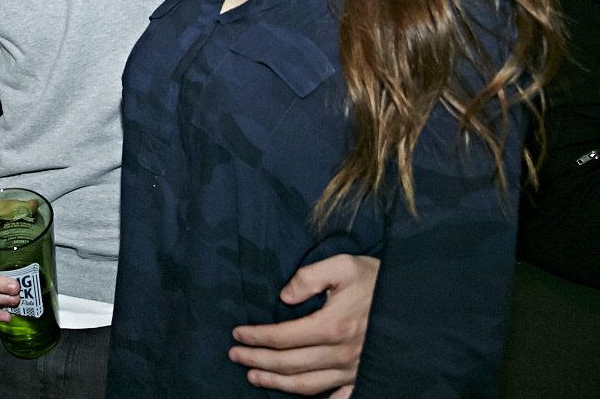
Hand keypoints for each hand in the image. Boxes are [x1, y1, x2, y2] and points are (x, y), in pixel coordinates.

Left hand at [228, 253, 380, 396]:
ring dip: (276, 383)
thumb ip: (308, 277)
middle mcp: (342, 354)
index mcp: (333, 326)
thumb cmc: (377, 279)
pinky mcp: (364, 376)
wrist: (416, 299)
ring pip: (307, 386)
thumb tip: (284, 296)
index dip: (256, 337)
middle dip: (257, 360)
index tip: (238, 334)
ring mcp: (354, 369)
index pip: (282, 337)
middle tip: (235, 354)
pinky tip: (300, 398)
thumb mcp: (343, 266)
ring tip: (254, 376)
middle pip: (289, 364)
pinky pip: (338, 398)